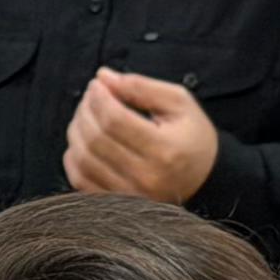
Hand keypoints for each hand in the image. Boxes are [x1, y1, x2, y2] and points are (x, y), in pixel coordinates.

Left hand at [63, 70, 221, 205]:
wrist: (205, 178)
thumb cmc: (192, 137)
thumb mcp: (178, 103)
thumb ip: (141, 87)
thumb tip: (104, 77)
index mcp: (164, 149)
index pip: (115, 120)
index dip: (99, 98)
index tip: (97, 84)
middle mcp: (146, 176)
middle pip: (95, 139)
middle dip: (86, 110)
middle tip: (91, 97)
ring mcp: (129, 194)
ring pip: (83, 159)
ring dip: (76, 131)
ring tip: (86, 116)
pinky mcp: (117, 203)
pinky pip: (80, 180)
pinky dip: (73, 158)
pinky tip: (83, 141)